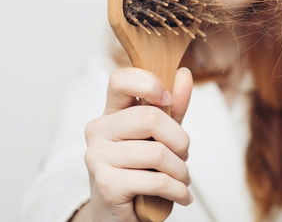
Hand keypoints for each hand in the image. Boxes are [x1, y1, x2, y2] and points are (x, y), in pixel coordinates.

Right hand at [82, 67, 193, 221]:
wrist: (119, 215)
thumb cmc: (141, 170)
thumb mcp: (160, 136)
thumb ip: (173, 107)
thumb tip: (184, 73)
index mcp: (110, 112)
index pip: (120, 79)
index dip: (149, 84)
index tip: (167, 99)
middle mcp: (98, 130)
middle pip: (150, 118)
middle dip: (180, 140)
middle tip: (183, 155)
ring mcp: (97, 156)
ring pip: (157, 153)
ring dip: (181, 171)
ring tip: (181, 180)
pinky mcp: (106, 184)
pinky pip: (156, 181)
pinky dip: (178, 191)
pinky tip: (181, 196)